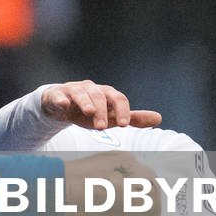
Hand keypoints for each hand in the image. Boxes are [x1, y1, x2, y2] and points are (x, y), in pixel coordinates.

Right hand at [38, 80, 160, 131]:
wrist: (60, 106)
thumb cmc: (88, 112)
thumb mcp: (110, 117)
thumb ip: (132, 118)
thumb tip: (159, 118)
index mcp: (106, 93)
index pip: (118, 98)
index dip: (122, 110)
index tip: (124, 125)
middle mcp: (90, 88)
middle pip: (99, 95)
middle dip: (101, 111)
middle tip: (102, 127)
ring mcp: (72, 90)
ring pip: (80, 92)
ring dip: (85, 103)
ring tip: (88, 114)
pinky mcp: (56, 94)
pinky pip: (58, 94)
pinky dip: (61, 98)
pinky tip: (64, 105)